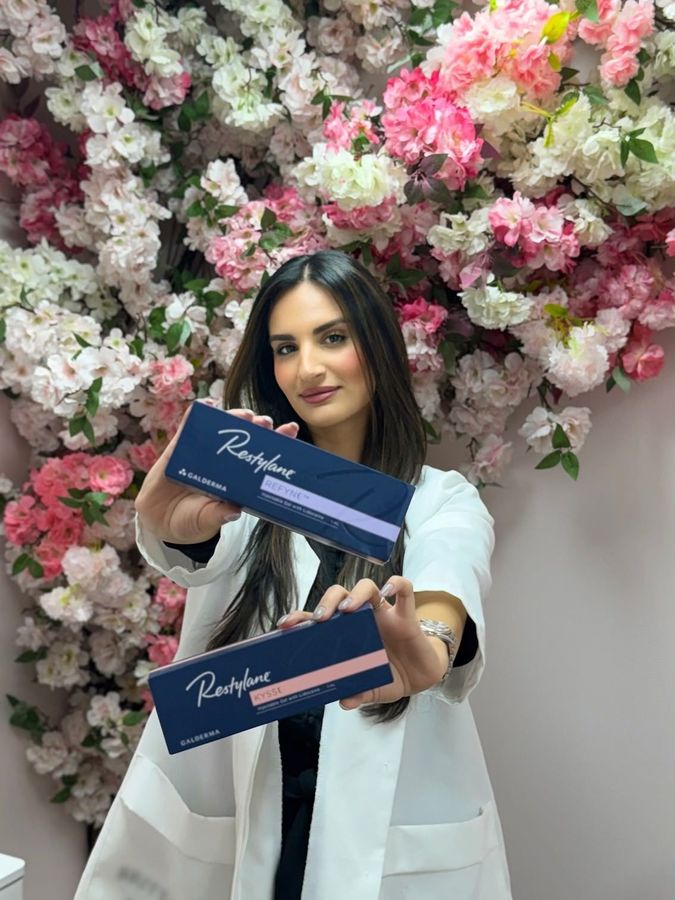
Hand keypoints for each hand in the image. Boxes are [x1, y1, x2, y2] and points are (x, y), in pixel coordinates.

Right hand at [135, 403, 300, 542]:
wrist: (160, 521)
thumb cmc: (191, 520)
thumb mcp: (206, 521)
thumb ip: (218, 516)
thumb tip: (233, 512)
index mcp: (238, 478)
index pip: (262, 457)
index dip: (277, 443)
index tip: (290, 430)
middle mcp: (225, 462)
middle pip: (247, 438)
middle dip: (258, 426)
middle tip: (265, 421)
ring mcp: (203, 453)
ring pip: (222, 429)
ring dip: (234, 417)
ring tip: (245, 414)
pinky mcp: (180, 448)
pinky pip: (189, 428)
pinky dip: (197, 415)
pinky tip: (206, 406)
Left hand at [276, 575, 447, 708]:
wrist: (421, 678)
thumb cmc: (390, 677)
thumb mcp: (371, 689)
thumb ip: (358, 693)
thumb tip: (344, 702)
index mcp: (347, 633)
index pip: (321, 617)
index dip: (301, 616)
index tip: (285, 624)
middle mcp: (362, 618)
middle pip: (340, 594)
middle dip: (326, 601)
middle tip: (320, 618)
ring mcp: (385, 613)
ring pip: (367, 587)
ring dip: (355, 594)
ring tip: (347, 609)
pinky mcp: (407, 615)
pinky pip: (405, 590)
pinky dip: (396, 584)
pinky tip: (388, 590)